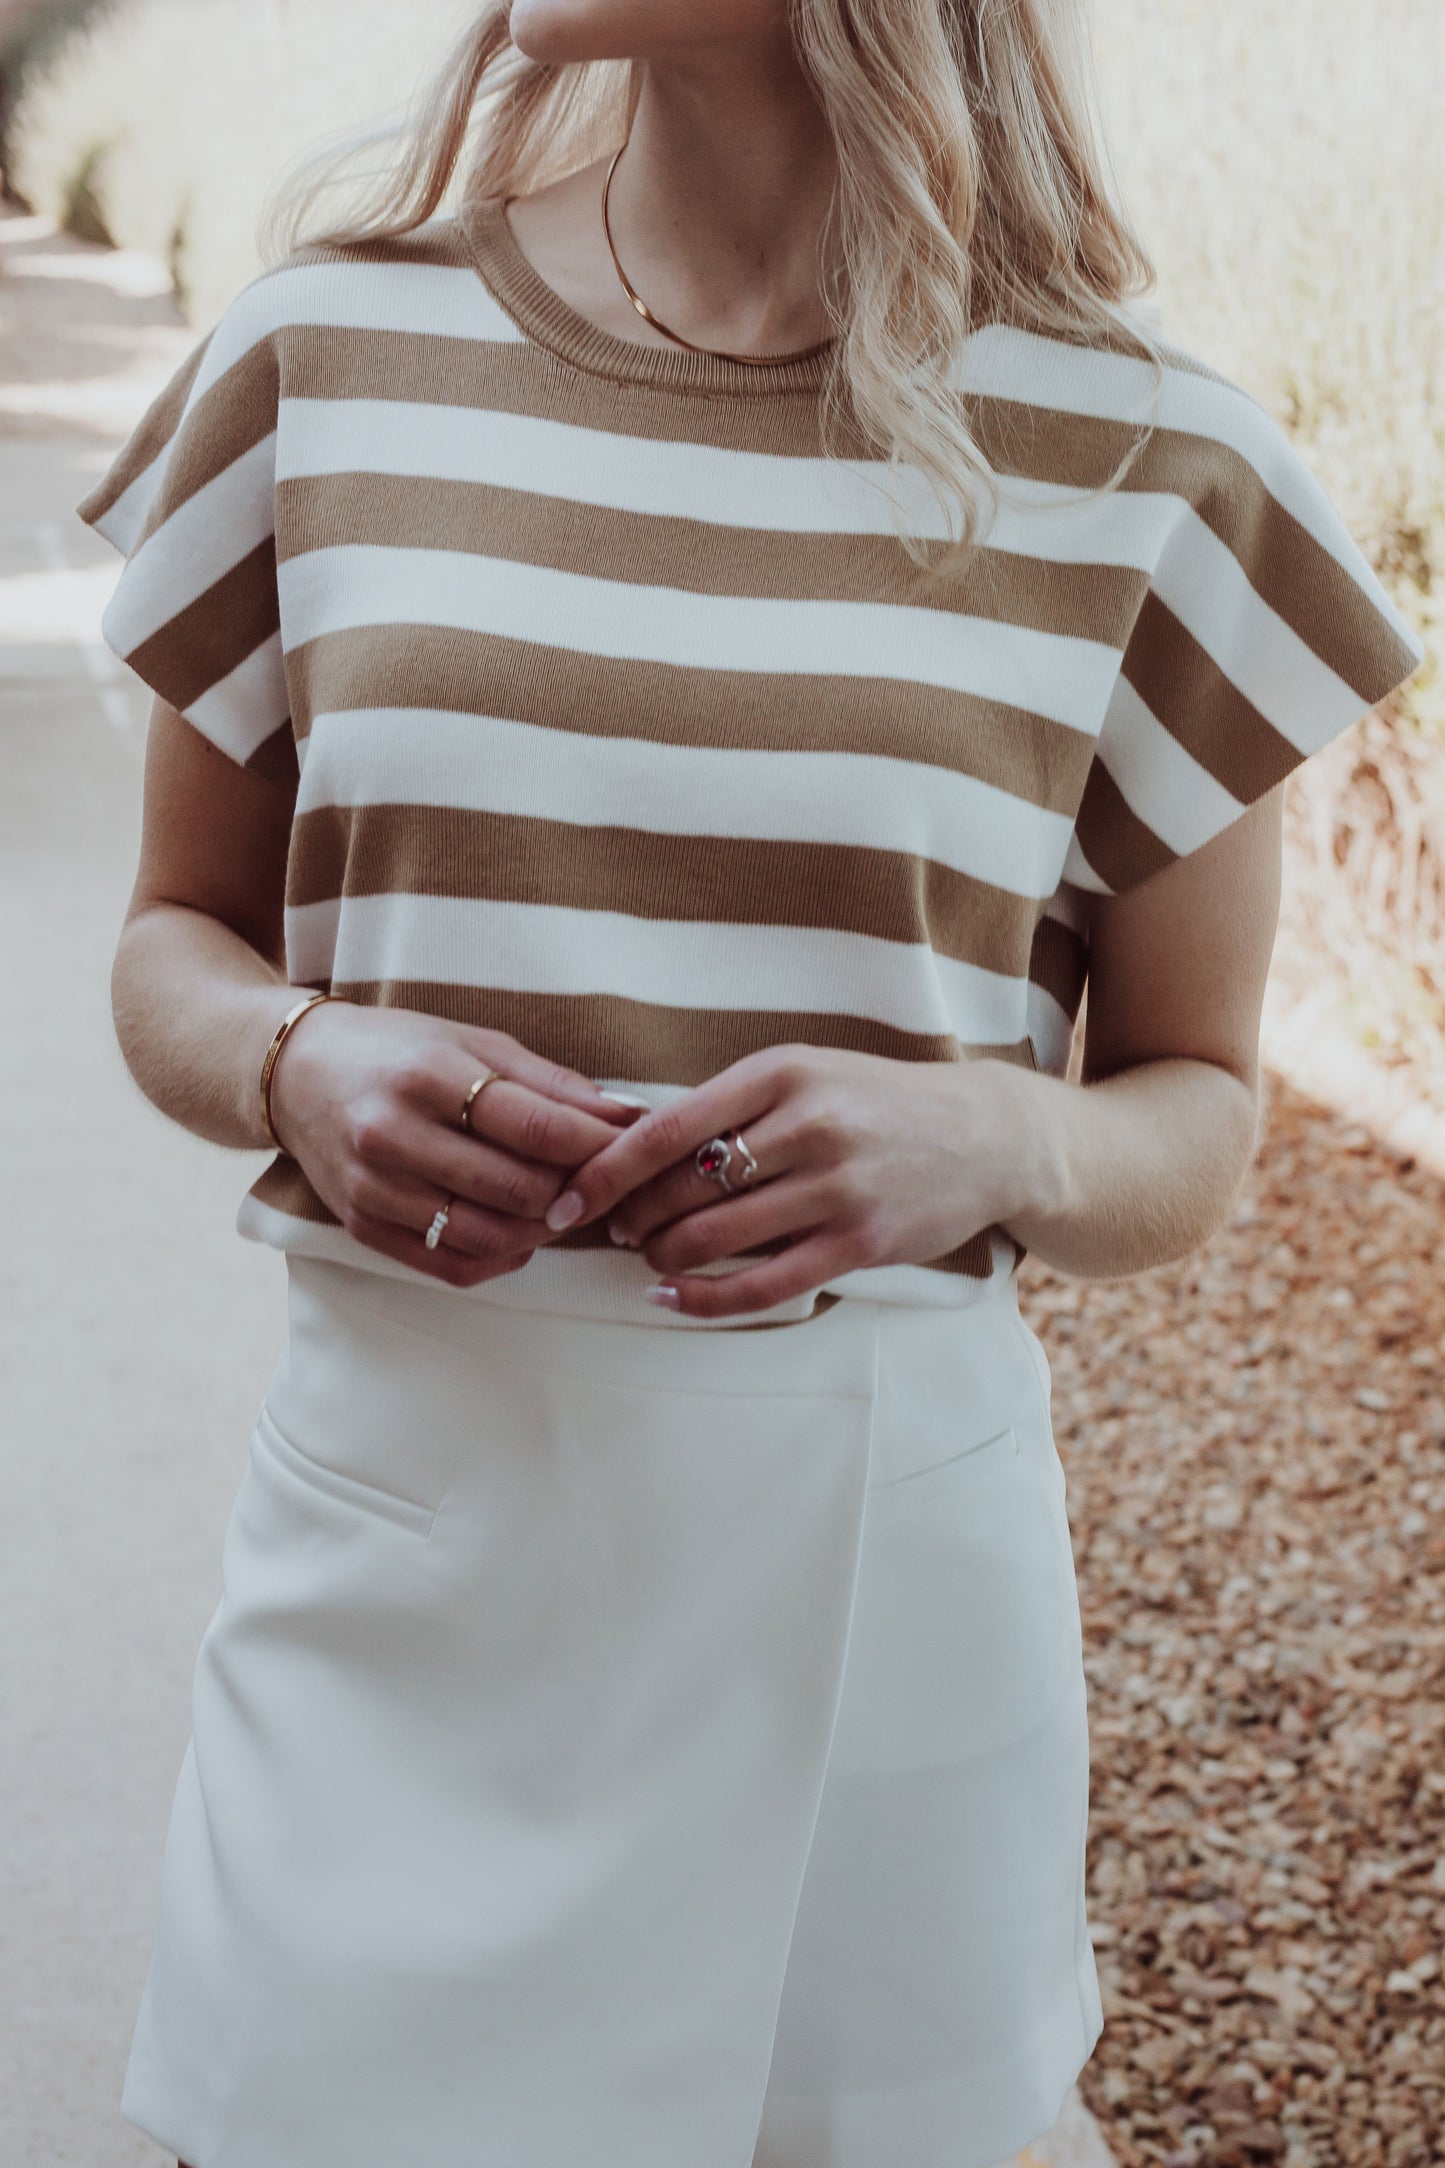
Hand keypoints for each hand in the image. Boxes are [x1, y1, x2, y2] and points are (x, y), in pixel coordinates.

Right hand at [267, 1002, 638, 1288]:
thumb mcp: (473, 1042)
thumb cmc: (398, 1051)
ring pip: (489, 1236)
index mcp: (430, 1075)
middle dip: (577, 1192)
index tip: (632, 1149)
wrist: (297, 1076)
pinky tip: (519, 1236)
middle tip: (605, 1184)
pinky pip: (450, 1264)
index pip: (536, 1127)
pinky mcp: (362, 1227)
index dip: (595, 1146)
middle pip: (517, 1188)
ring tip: (565, 1209)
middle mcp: (395, 1134)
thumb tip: (628, 1115)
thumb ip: (551, 1083)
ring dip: (543, 1232)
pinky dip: (500, 1258)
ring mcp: (375, 1187)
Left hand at [542, 1045, 1044, 1319]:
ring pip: (714, 1237)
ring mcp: (837, 1187)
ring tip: (648, 1257)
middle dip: (632, 1218)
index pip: (665, 1127)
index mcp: (781, 1073)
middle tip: (612, 1231)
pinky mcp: (860, 1243)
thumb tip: (629, 1144)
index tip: (564, 1196)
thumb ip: (730, 1106)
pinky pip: (762, 1284)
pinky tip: (673, 1298)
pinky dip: (705, 1299)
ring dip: (663, 1256)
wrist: (986, 1136)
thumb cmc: (876, 1103)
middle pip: (681, 1188)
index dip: (604, 1170)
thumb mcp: (805, 1075)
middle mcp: (808, 1125)